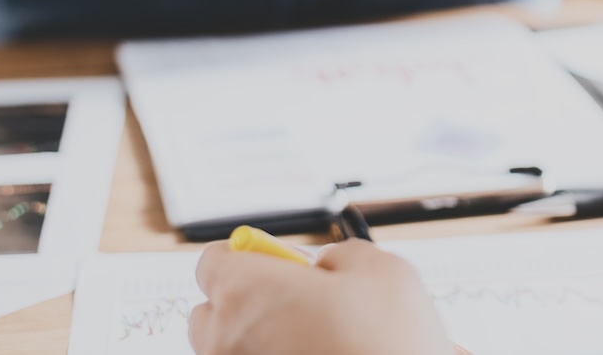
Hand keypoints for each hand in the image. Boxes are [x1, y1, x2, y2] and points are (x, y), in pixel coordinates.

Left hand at [190, 240, 451, 354]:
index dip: (248, 257)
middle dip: (246, 303)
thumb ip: (337, 256)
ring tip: (312, 343)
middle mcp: (226, 340)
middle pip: (211, 311)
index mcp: (246, 292)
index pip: (212, 262)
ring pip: (228, 350)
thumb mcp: (380, 270)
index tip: (276, 264)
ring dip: (258, 340)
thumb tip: (322, 266)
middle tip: (298, 304)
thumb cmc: (391, 345)